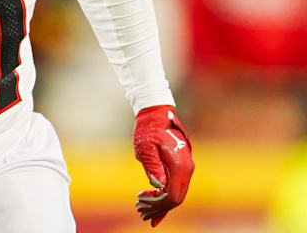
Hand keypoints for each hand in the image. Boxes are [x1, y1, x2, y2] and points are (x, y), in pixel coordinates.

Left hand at [133, 105, 193, 226]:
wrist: (157, 114)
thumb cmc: (148, 129)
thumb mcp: (146, 147)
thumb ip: (153, 166)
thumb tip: (158, 187)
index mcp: (180, 165)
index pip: (173, 195)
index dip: (158, 204)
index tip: (140, 202)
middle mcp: (187, 169)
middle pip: (176, 198)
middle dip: (158, 208)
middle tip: (139, 211)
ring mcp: (186, 168)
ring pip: (177, 194)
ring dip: (160, 204)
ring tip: (142, 209)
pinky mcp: (181, 167)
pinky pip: (176, 186)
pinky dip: (165, 197)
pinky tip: (154, 202)